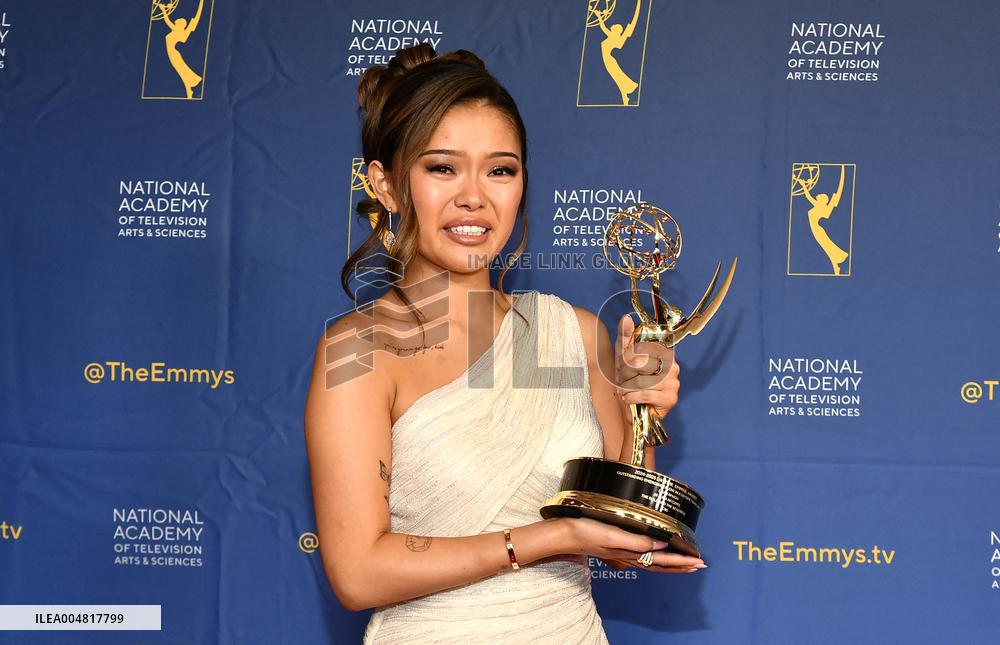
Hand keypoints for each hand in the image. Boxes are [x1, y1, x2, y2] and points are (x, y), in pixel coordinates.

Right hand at [561, 517, 704, 572]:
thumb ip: (637, 541)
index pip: (662, 560)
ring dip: (671, 564)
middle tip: (699, 565)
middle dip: (681, 566)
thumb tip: (663, 543)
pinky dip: (656, 558)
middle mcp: (629, 555)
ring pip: (653, 562)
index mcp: (631, 552)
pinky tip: (658, 554)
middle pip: (660, 565)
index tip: (698, 561)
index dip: (681, 561)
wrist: (565, 534)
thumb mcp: (613, 534)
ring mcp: (623, 553)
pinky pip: (643, 557)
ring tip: (686, 563)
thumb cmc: (587, 531)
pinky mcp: (618, 548)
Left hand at [614, 313, 680, 419]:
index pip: (640, 348)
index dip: (626, 359)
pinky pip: (646, 393)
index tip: (623, 368)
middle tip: (622, 382)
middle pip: (639, 363)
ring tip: (626, 391)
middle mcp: (672, 365)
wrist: (630, 412)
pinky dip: (632, 397)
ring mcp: (674, 382)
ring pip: (641, 379)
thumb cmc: (627, 383)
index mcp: (663, 352)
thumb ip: (624, 337)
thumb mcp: (622, 359)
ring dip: (627, 387)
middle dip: (624, 375)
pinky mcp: (671, 398)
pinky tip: (629, 399)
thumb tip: (626, 317)